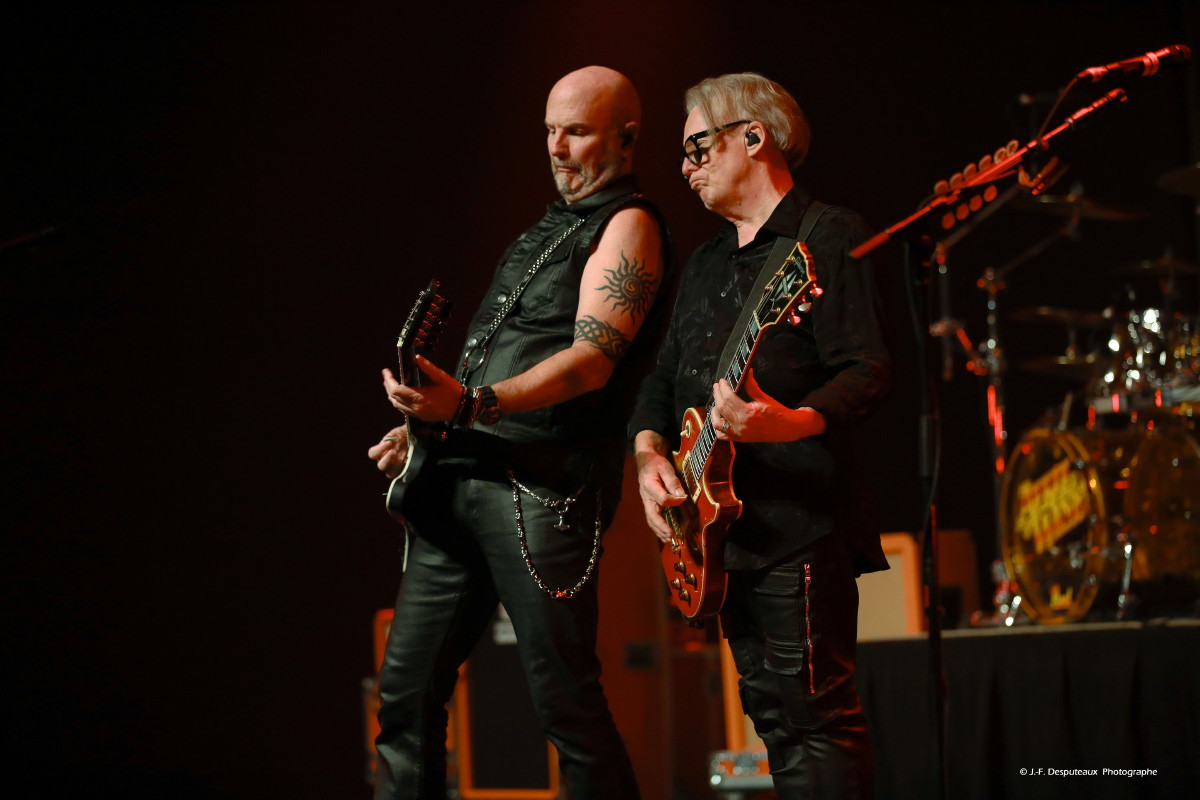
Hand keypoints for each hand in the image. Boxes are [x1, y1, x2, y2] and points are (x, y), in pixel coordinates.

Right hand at [368, 426, 408, 478]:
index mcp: (380, 452)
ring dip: (397, 466)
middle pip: (381, 466)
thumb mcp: (396, 433)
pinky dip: (405, 468)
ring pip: (390, 473)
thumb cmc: (402, 435)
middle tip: (394, 451)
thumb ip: (391, 437)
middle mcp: (385, 461)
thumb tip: (389, 441)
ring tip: (403, 457)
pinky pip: (402, 474)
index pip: (372, 454)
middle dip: (387, 459)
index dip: (379, 449)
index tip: (389, 442)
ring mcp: (393, 467)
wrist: (412, 437)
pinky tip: (409, 460)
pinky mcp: (402, 471)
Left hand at [384, 355, 462, 421]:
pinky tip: (401, 395)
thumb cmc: (453, 392)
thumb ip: (428, 367)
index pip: (396, 390)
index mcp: (419, 397)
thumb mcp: (441, 377)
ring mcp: (417, 414)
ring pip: (397, 405)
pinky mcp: (420, 417)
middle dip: (388, 386)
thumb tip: (416, 357)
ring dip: (392, 395)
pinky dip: (399, 402)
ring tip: (390, 384)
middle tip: (387, 376)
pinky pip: (404, 410)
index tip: (386, 371)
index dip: (389, 380)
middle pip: (394, 398)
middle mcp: (416, 408)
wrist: (462, 408)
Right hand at [634, 431, 686, 543]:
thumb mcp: (665, 468)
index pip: (662, 498)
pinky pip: (652, 518)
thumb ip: (672, 481)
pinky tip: (664, 535)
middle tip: (671, 536)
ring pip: (650, 519)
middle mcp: (646, 496)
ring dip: (659, 531)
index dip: (673, 501)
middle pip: (652, 515)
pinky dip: (657, 528)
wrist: (645, 461)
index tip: (683, 498)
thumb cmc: (656, 464)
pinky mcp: (649, 504)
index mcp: (649, 485)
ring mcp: (646, 502)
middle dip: (661, 527)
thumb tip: (680, 496)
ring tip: (669, 539)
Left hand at [710, 369, 825, 441]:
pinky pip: (722, 435)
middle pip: (721, 408)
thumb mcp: (764, 398)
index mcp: (748, 413)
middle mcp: (741, 425)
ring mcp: (739, 434)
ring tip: (717, 402)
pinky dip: (718, 427)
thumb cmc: (777, 413)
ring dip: (714, 412)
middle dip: (717, 395)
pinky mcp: (739, 439)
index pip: (729, 398)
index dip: (723, 388)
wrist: (787, 428)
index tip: (722, 381)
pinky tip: (720, 417)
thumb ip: (752, 385)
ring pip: (717, 423)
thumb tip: (747, 372)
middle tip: (717, 386)